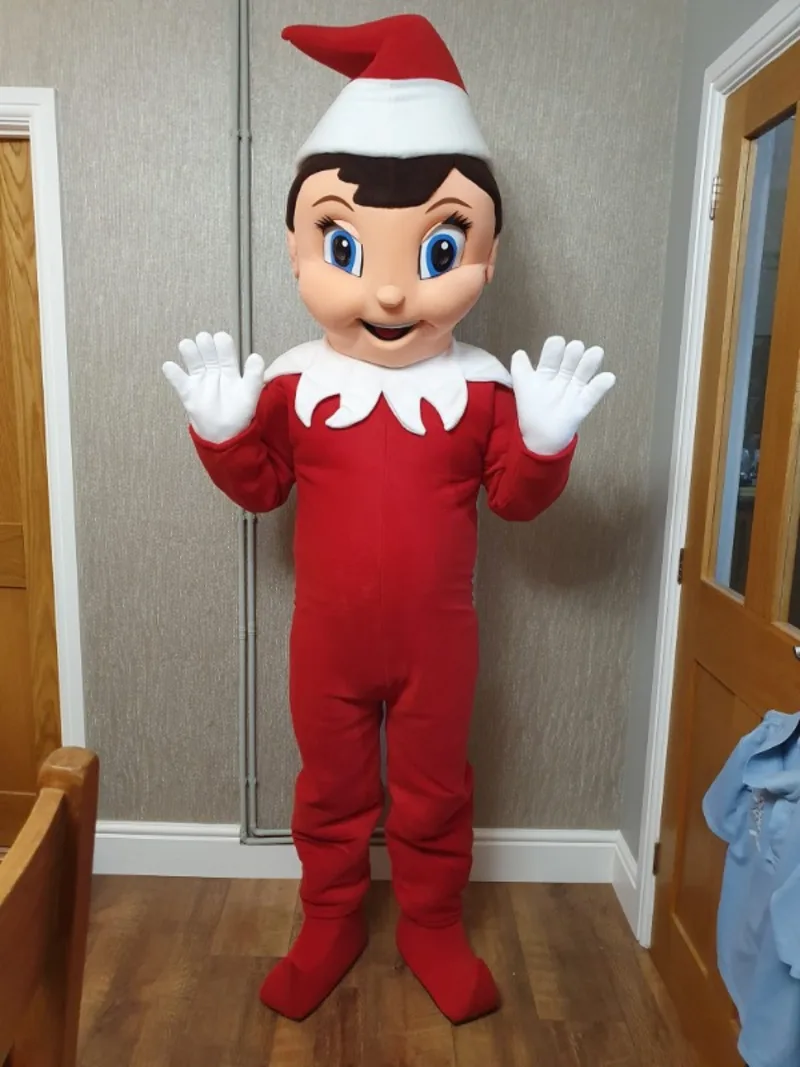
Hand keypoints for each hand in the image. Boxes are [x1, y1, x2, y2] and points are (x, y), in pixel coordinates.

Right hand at [162, 331, 264, 443]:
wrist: (225, 434)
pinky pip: (179, 380)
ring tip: (187, 346)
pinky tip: (169, 366)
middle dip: (205, 344)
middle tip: (203, 339)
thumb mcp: (250, 394)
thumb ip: (254, 376)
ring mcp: (200, 381)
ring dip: (190, 352)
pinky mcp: (188, 392)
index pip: (226, 352)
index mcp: (230, 370)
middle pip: (208, 353)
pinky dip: (173, 373)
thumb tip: (256, 357)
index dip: (223, 344)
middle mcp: (214, 372)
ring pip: (193, 361)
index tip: (220, 338)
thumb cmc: (240, 413)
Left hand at [511, 336, 615, 455]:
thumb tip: (519, 353)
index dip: (554, 348)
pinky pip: (593, 394)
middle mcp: (563, 376)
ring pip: (583, 373)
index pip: (552, 355)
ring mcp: (574, 390)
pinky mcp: (582, 405)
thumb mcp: (522, 387)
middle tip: (576, 347)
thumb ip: (519, 369)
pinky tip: (608, 377)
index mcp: (547, 371)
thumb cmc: (531, 409)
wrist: (540, 437)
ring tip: (596, 352)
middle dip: (573, 353)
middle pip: (570, 361)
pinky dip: (601, 386)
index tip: (557, 342)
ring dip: (589, 363)